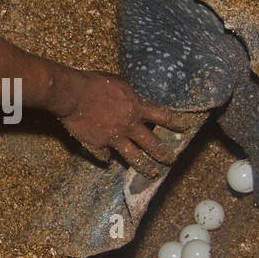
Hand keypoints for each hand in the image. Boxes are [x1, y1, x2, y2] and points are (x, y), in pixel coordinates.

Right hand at [49, 69, 190, 176]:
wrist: (74, 95)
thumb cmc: (95, 84)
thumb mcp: (119, 84)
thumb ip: (129, 95)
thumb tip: (135, 100)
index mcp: (136, 108)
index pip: (163, 116)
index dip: (175, 122)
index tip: (184, 127)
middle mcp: (129, 126)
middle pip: (151, 143)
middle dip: (163, 153)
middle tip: (170, 160)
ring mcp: (114, 138)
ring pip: (133, 156)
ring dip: (144, 166)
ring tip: (152, 173)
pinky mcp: (97, 144)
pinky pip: (103, 155)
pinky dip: (104, 158)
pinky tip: (106, 161)